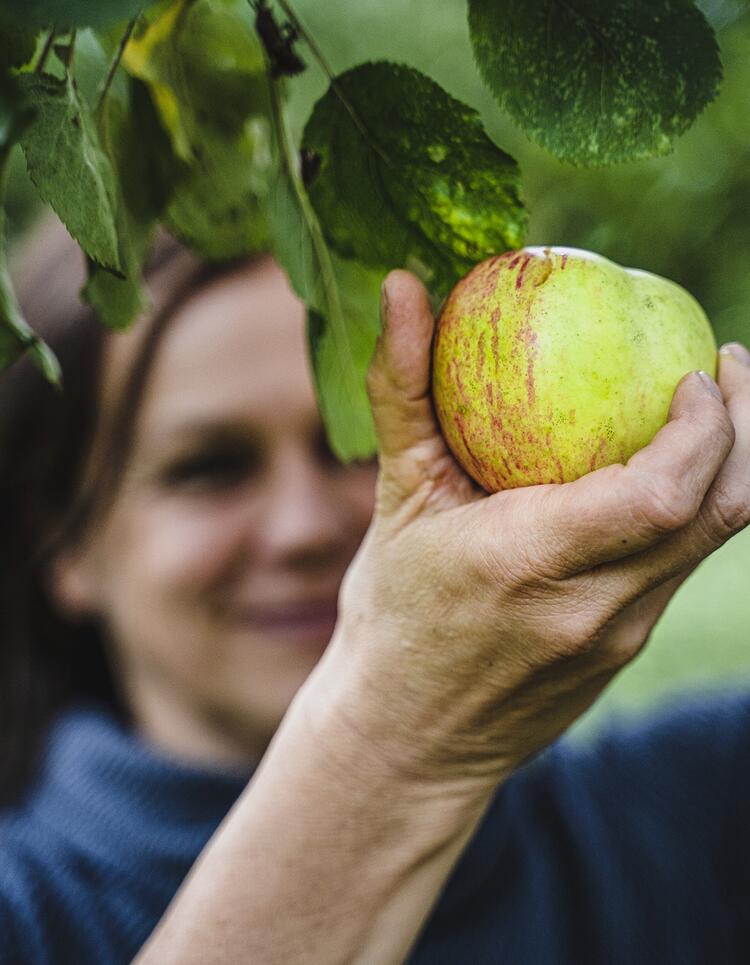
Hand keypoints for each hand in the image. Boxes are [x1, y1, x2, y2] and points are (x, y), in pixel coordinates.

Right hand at [318, 270, 749, 793]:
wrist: (411, 733)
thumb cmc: (395, 612)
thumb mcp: (395, 496)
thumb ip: (403, 386)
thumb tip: (400, 282)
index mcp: (533, 562)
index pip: (665, 492)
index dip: (709, 424)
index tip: (698, 369)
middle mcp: (596, 608)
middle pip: (722, 512)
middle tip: (732, 366)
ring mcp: (622, 638)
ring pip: (713, 541)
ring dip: (732, 466)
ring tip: (710, 411)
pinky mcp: (628, 650)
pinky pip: (682, 565)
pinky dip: (693, 506)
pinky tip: (662, 471)